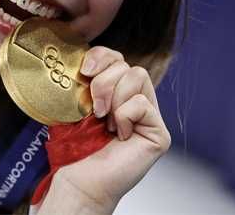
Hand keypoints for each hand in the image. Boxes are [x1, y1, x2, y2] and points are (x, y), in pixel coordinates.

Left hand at [38, 46, 170, 213]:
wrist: (79, 178)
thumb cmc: (75, 147)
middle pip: (127, 65)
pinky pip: (142, 104)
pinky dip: (124, 116)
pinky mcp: (159, 133)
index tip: (84, 70)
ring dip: (113, 98)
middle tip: (94, 109)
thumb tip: (86, 60)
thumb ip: (88, 79)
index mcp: (116, 92)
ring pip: (138, 76)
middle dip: (104, 82)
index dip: (102, 56)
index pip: (116, 58)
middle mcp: (136, 101)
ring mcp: (150, 117)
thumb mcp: (77, 103)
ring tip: (105, 122)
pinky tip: (119, 135)